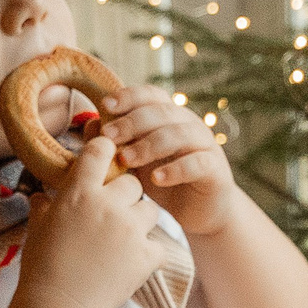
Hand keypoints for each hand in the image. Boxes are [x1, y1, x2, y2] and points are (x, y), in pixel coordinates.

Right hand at [19, 135, 167, 307]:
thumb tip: (40, 196)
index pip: (101, 151)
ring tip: (126, 236)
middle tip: (114, 211)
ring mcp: (131, 231)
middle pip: (132, 182)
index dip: (106, 152)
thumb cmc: (42, 267)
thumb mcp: (37, 230)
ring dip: (141, 218)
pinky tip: (134, 261)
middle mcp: (109, 205)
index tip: (106, 158)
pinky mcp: (147, 256)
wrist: (59, 307)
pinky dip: (149, 253)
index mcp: (80, 193)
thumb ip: (43, 208)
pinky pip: (159, 245)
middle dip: (125, 194)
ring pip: (150, 208)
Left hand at [96, 84, 234, 231]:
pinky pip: (197, 163)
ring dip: (150, 145)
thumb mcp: (134, 162)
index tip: (106, 105)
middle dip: (132, 122)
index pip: (151, 95)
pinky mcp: (215, 169)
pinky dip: (175, 169)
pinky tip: (156, 179)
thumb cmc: (162, 182)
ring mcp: (205, 145)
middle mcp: (189, 124)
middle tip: (109, 136)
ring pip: (179, 134)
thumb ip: (116, 143)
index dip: (130, 96)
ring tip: (127, 159)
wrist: (198, 212)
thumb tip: (92, 125)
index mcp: (170, 116)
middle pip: (162, 112)